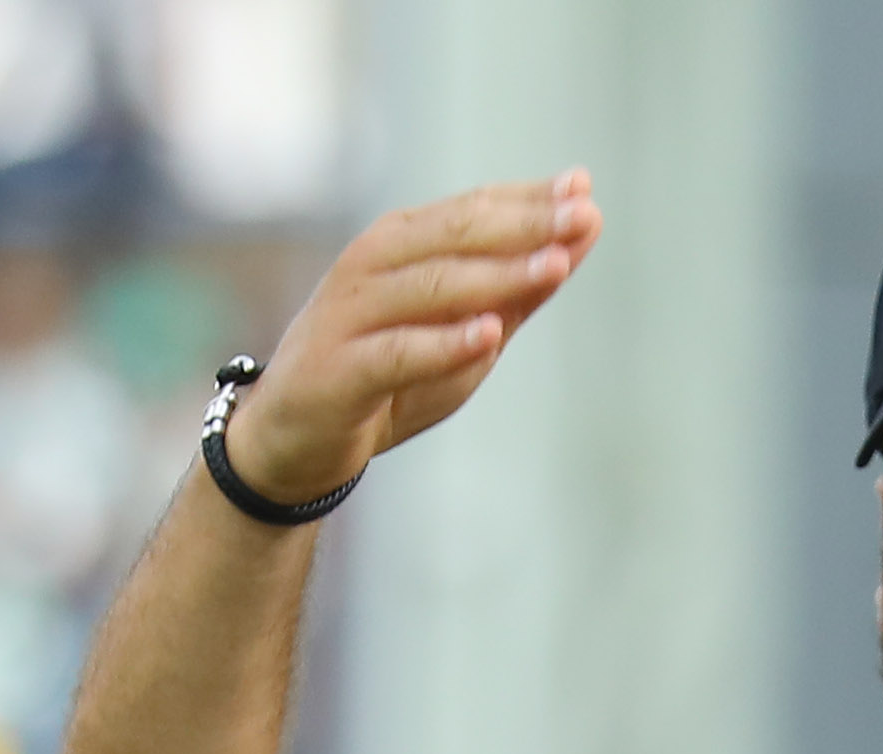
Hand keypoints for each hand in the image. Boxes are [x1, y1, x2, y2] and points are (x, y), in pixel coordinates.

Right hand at [224, 172, 602, 501]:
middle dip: (522, 225)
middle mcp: (372, 266)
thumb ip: (520, 286)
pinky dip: (443, 343)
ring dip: (496, 275)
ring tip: (554, 266)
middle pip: (453, 235)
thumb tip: (585, 230)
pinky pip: (398, 352)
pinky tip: (488, 335)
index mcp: (400, 245)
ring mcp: (351, 315)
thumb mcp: (465, 330)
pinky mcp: (340, 369)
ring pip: (431, 285)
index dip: (527, 199)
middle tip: (579, 215)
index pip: (470, 210)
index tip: (583, 189)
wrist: (297, 436)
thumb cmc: (389, 376)